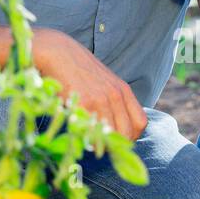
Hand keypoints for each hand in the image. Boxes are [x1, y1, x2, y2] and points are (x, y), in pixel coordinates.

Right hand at [32, 28, 146, 140]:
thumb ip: (114, 101)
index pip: (140, 123)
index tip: (119, 139)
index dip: (132, 135)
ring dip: (100, 142)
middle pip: (127, 133)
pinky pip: (91, 130)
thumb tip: (116, 127)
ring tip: (90, 140)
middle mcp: (116, 96)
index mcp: (123, 90)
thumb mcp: (104, 82)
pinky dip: (87, 137)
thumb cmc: (79, 70)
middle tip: (103, 145)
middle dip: (116, 144)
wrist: (59, 53)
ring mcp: (101, 100)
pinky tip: (80, 132)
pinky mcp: (84, 103)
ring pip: (109, 134)